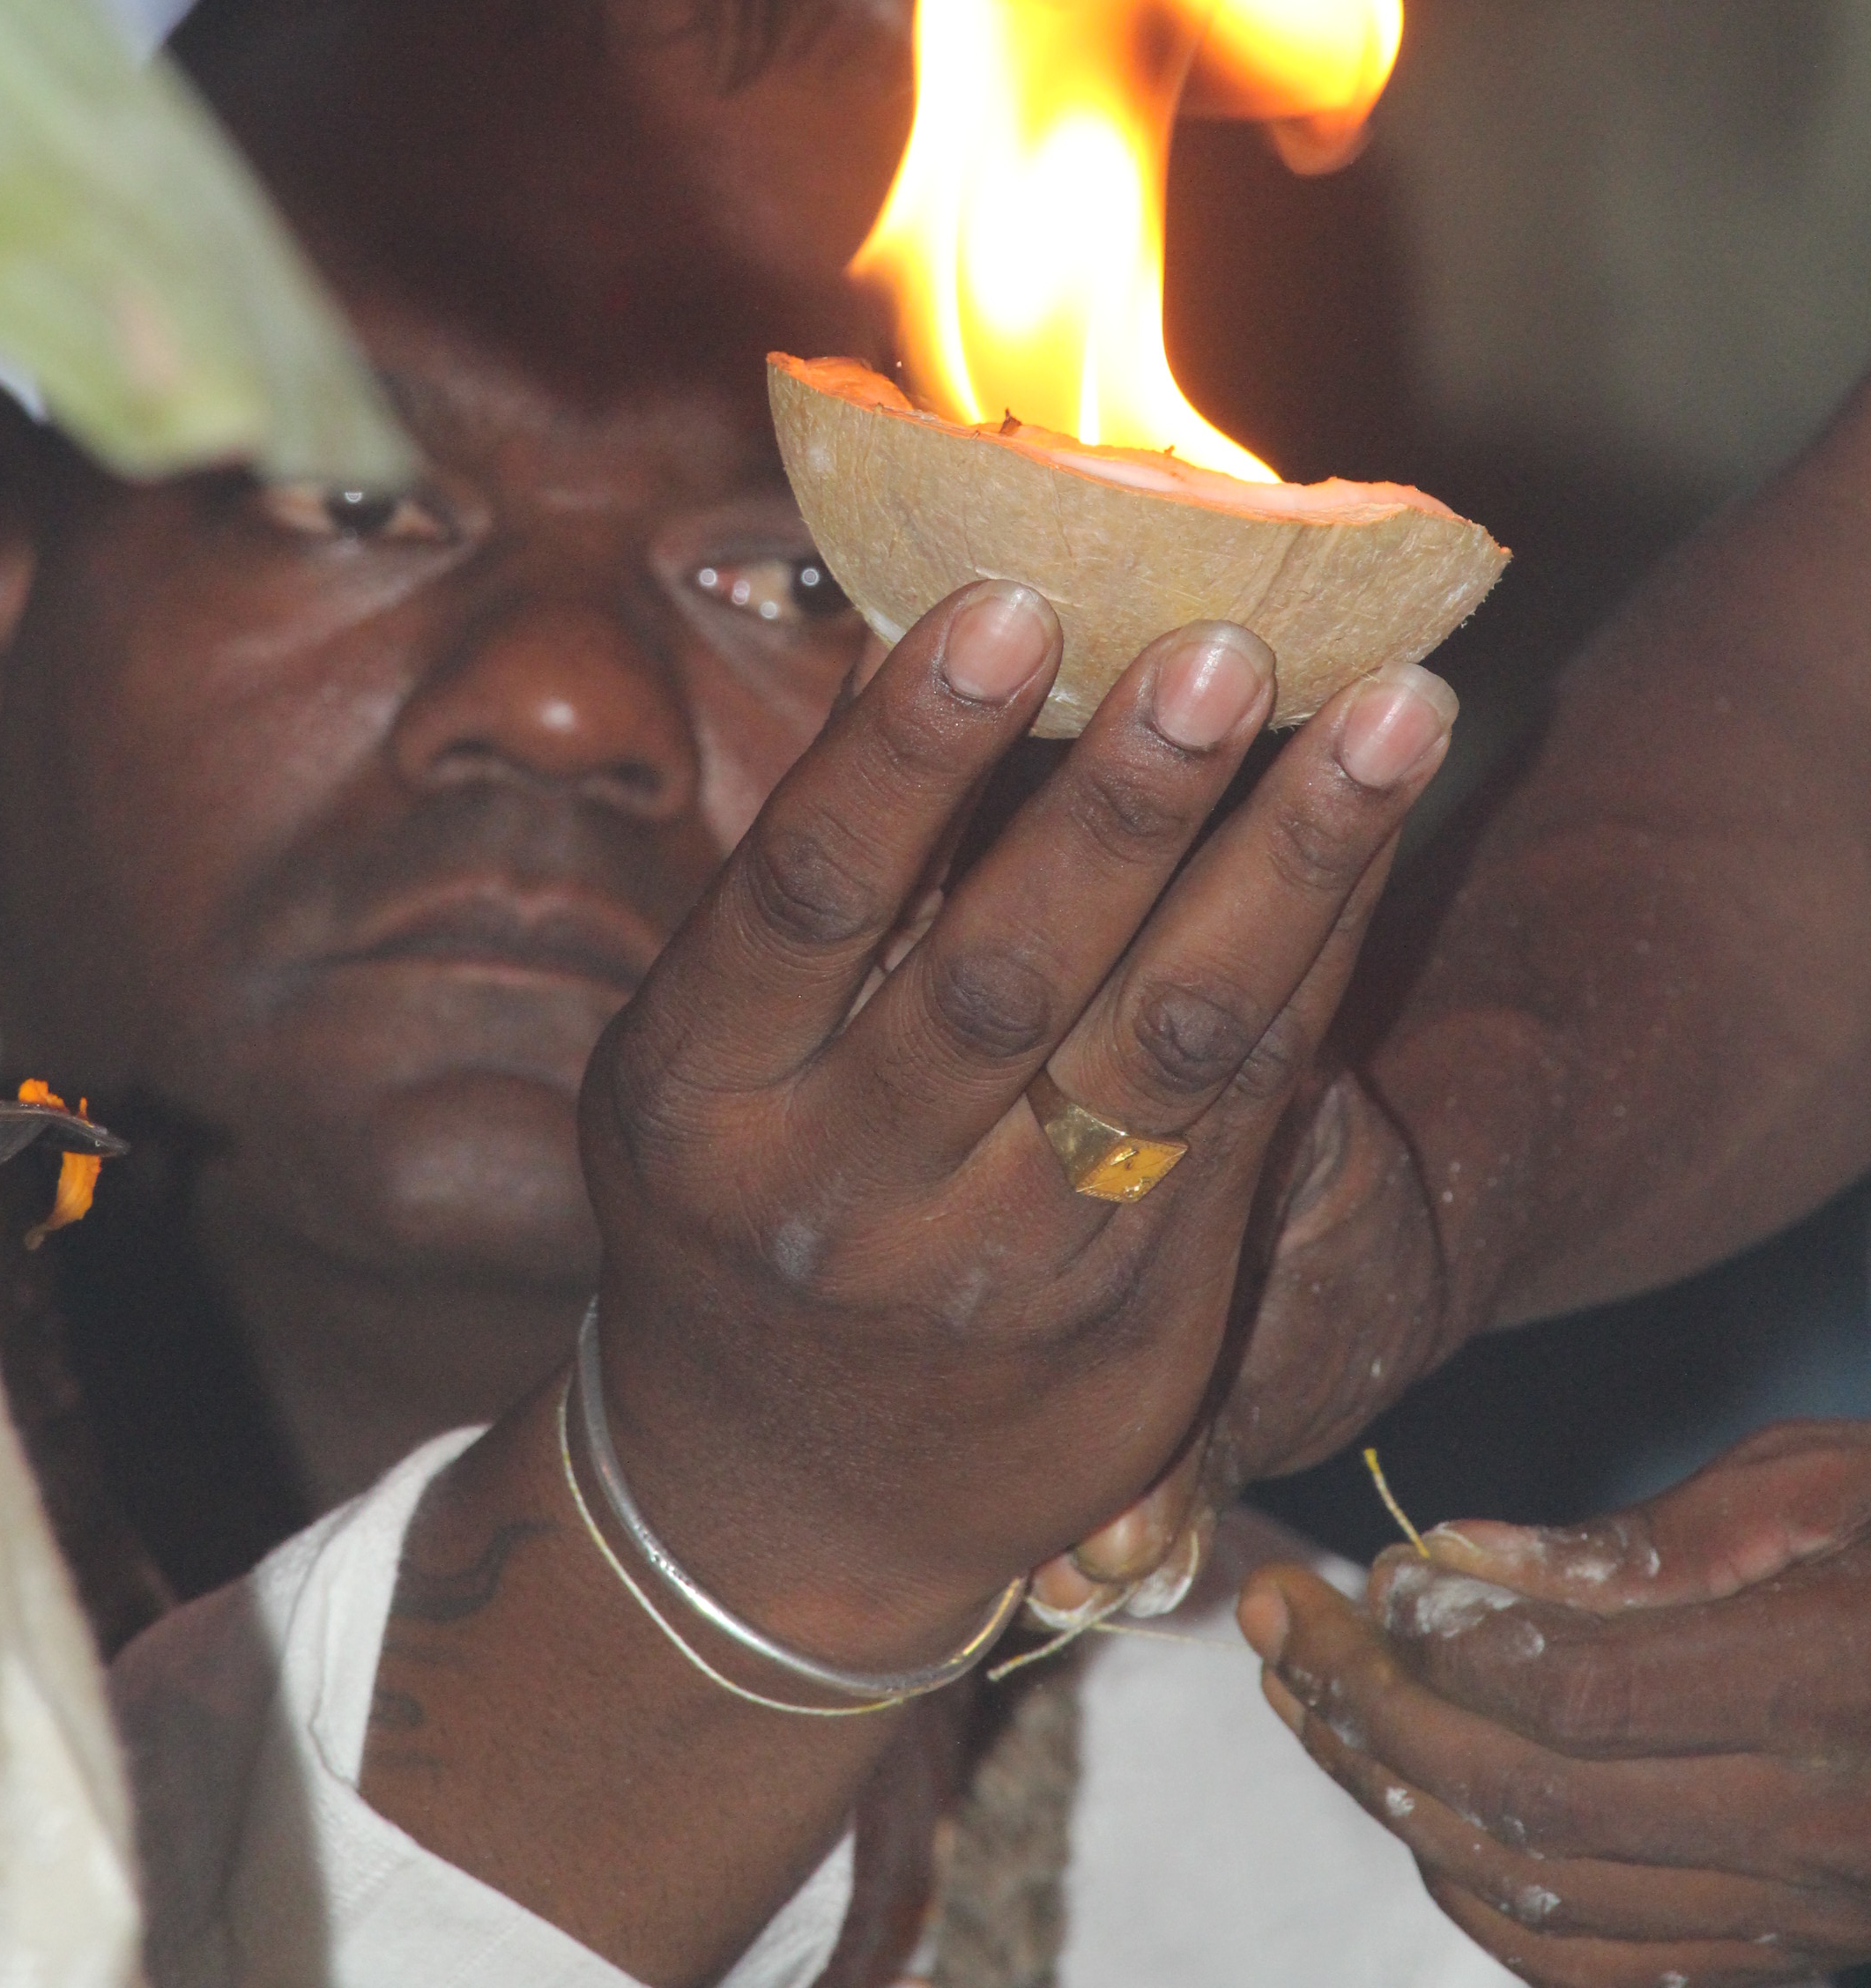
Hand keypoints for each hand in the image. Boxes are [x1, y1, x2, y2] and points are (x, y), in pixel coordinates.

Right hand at [582, 577, 1457, 1663]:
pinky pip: (1250, 1114)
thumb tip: (934, 631)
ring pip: (1168, 1048)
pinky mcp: (1144, 1319)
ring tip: (1398, 705)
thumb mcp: (701, 1054)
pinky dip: (1321, 954)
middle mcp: (849, 1189)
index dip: (910, 746)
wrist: (778, 1501)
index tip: (1009, 598)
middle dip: (1132, 800)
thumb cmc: (734, 1192)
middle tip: (1233, 640)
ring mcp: (1005, 1270)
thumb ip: (811, 884)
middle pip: (1007, 971)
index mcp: (705, 1092)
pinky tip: (1377, 825)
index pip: (810, 891)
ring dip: (1294, 863)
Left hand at [1237, 1420, 1870, 1983]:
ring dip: (1396, 1800)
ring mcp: (1795, 1916)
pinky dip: (1480, 1895)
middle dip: (1373, 1716)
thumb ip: (1645, 1539)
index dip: (1446, 1645)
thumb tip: (1459, 1560)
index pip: (1579, 1698)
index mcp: (1823, 1684)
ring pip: (1545, 1904)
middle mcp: (1809, 1828)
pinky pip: (1598, 1968)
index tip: (1365, 1575)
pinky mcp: (1783, 1958)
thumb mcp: (1830, 1487)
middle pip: (1533, 1806)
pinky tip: (1409, 1800)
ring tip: (1307, 1698)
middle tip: (1278, 1622)